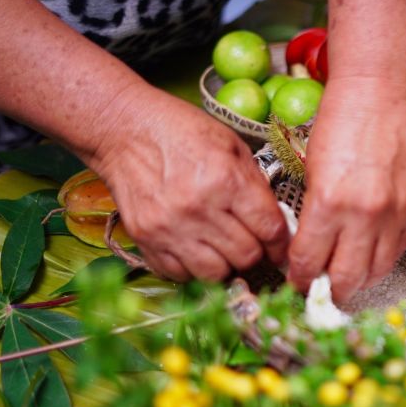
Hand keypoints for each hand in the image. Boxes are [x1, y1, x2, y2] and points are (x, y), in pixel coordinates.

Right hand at [91, 84, 288, 281]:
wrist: (125, 131)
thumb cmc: (182, 132)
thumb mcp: (232, 146)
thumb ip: (256, 186)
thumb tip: (277, 222)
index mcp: (226, 180)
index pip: (269, 230)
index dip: (281, 244)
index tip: (279, 246)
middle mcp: (198, 209)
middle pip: (246, 256)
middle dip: (256, 253)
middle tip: (252, 243)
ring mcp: (169, 229)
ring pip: (216, 274)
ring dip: (226, 265)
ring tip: (224, 248)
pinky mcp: (146, 241)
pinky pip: (181, 275)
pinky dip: (194, 269)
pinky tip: (197, 249)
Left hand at [287, 77, 405, 302]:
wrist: (384, 86)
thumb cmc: (344, 115)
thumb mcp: (312, 166)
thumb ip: (314, 212)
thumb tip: (312, 245)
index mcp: (330, 203)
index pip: (309, 261)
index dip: (298, 276)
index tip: (294, 278)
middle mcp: (366, 215)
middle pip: (346, 278)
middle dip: (326, 290)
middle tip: (316, 288)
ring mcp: (396, 213)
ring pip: (376, 271)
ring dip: (356, 280)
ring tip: (343, 278)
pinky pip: (398, 250)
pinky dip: (381, 260)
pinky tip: (369, 257)